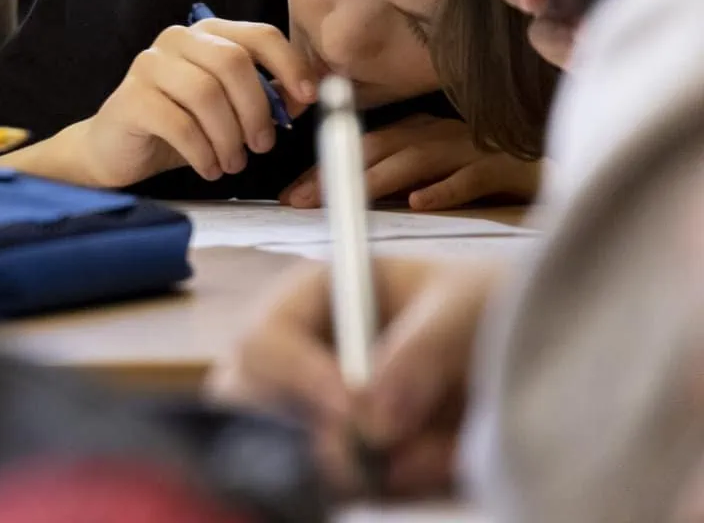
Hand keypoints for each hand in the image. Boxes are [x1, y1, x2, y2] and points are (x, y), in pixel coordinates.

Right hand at [21, 16, 319, 189]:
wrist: (116, 149)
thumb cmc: (180, 127)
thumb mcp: (231, 111)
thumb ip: (269, 98)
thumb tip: (307, 96)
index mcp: (207, 34)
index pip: (259, 35)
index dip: (290, 65)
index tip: (309, 98)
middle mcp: (176, 40)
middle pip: (232, 62)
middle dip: (256, 109)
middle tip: (262, 146)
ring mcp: (148, 65)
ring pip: (206, 93)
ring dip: (229, 138)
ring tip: (232, 163)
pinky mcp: (131, 99)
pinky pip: (179, 124)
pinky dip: (202, 153)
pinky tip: (208, 169)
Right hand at [209, 257, 503, 497]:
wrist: (541, 351)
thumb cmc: (493, 304)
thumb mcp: (467, 306)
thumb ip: (422, 351)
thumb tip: (372, 420)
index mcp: (316, 300)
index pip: (263, 340)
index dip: (296, 377)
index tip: (354, 412)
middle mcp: (305, 359)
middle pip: (250, 402)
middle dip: (309, 431)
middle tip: (372, 453)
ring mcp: (325, 415)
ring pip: (299, 456)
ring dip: (368, 467)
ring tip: (446, 449)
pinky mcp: (355, 460)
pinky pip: (345, 490)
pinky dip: (399, 488)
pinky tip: (446, 462)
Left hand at [281, 115, 540, 210]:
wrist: (559, 176)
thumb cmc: (490, 178)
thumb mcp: (436, 174)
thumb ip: (396, 182)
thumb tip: (343, 203)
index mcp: (420, 133)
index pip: (360, 147)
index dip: (324, 168)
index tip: (289, 195)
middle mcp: (440, 134)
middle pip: (379, 148)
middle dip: (335, 172)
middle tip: (300, 202)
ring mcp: (472, 148)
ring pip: (417, 159)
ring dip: (376, 180)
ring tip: (344, 200)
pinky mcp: (505, 167)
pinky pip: (470, 176)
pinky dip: (444, 189)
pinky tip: (419, 204)